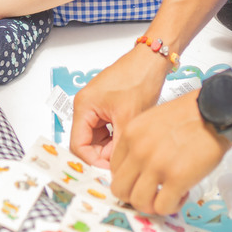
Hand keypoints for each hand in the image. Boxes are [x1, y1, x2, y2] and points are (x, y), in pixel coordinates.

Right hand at [70, 48, 170, 166]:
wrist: (153, 59)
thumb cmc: (139, 77)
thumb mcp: (129, 117)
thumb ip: (119, 146)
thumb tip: (115, 169)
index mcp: (84, 106)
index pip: (78, 145)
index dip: (93, 161)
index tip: (109, 171)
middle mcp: (86, 106)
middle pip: (87, 143)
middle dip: (104, 155)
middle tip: (122, 162)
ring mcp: (97, 107)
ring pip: (99, 139)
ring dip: (112, 147)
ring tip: (130, 149)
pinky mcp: (108, 107)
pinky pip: (108, 130)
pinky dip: (117, 138)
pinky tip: (131, 140)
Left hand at [110, 92, 230, 214]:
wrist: (216, 111)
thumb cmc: (191, 114)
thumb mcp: (153, 120)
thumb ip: (141, 142)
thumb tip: (139, 169)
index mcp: (131, 134)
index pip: (114, 169)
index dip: (128, 179)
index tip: (141, 181)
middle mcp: (139, 151)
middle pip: (119, 189)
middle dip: (134, 196)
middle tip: (151, 193)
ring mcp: (156, 165)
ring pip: (138, 202)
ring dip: (153, 204)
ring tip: (168, 196)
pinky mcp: (177, 178)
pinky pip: (163, 207)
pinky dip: (172, 206)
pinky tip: (182, 195)